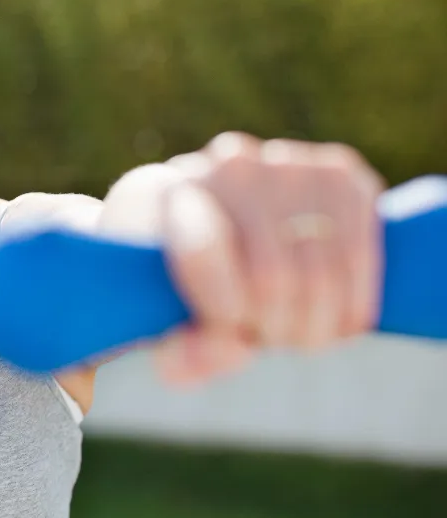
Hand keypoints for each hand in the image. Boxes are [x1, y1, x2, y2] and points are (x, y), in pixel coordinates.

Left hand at [107, 132, 385, 385]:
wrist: (216, 224)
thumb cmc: (177, 284)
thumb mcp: (161, 325)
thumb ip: (180, 353)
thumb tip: (229, 353)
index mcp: (157, 194)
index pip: (201, 250)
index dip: (222, 308)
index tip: (229, 330)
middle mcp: (224, 167)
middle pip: (272, 277)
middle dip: (272, 330)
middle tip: (264, 338)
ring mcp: (286, 164)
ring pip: (322, 273)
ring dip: (314, 327)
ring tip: (295, 335)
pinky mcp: (340, 173)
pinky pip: (360, 257)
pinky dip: (353, 307)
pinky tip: (336, 321)